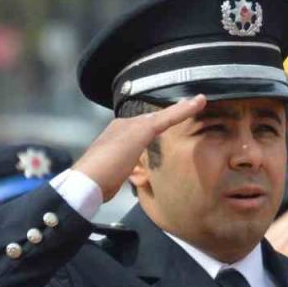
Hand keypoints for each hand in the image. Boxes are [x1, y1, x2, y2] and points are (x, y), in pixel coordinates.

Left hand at [72, 95, 206, 201]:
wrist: (90, 184)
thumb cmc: (114, 157)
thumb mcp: (139, 133)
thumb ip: (161, 119)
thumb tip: (187, 103)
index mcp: (125, 124)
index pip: (157, 115)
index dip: (178, 110)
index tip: (197, 102)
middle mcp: (120, 134)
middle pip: (149, 126)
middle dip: (165, 122)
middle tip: (186, 117)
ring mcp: (117, 151)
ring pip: (143, 142)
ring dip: (156, 140)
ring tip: (170, 140)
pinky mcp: (118, 169)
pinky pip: (137, 159)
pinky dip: (147, 158)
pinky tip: (149, 165)